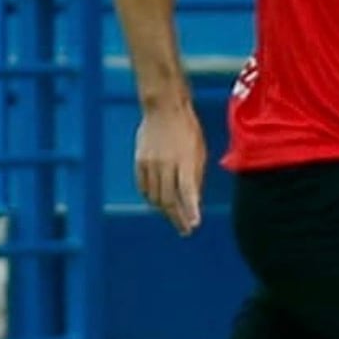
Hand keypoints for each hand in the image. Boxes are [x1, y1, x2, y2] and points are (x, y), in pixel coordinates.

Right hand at [134, 102, 206, 235]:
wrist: (164, 109)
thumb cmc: (187, 130)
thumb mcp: (199, 151)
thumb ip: (195, 176)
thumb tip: (193, 201)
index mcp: (184, 160)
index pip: (187, 192)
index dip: (190, 211)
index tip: (194, 225)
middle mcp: (166, 164)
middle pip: (168, 199)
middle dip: (177, 218)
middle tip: (185, 229)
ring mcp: (150, 163)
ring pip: (154, 196)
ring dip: (164, 211)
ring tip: (174, 218)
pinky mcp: (139, 162)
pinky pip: (143, 187)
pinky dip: (151, 199)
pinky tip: (158, 204)